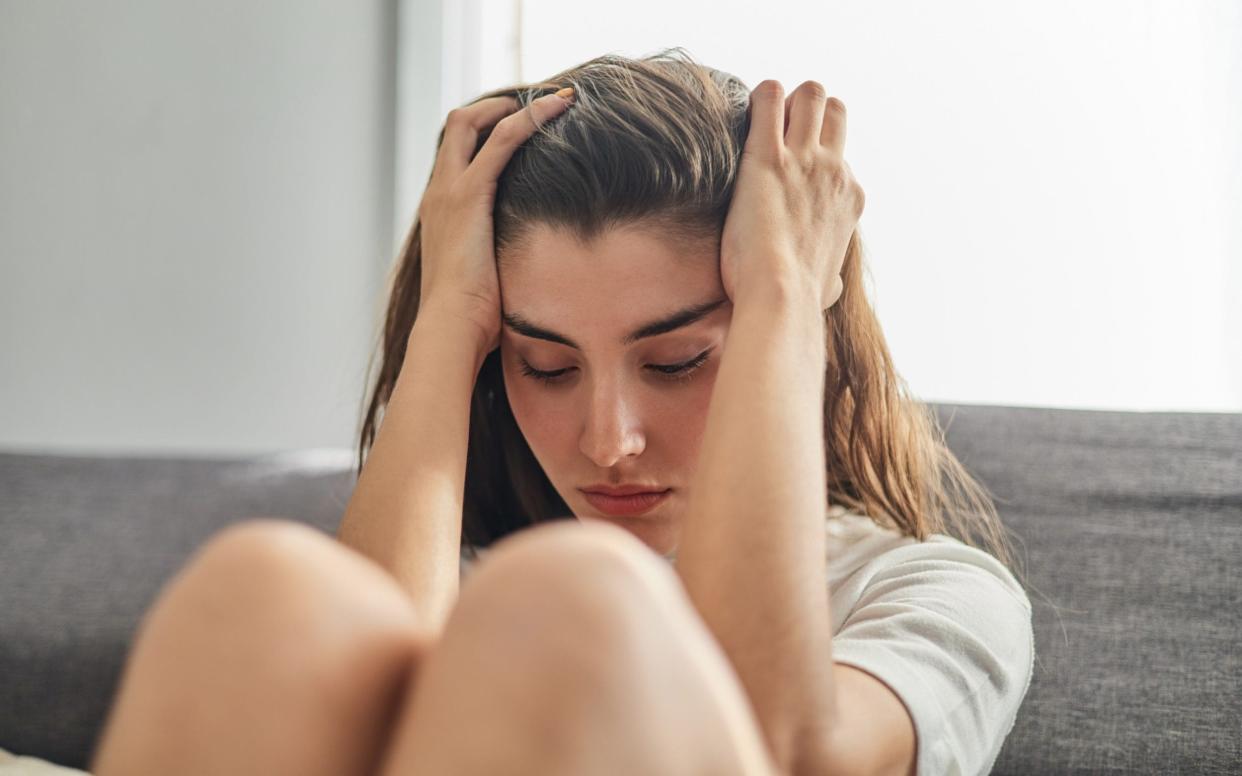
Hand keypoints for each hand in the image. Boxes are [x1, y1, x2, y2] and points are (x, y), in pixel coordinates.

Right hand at [415, 89, 574, 352]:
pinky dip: (530, 118)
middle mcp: (438, 194)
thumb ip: (498, 267)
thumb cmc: (470, 322)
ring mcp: (449, 191)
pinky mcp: (469, 195)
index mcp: (439, 214)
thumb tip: (531, 278)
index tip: (520, 127)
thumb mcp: (484, 284)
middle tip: (538, 102)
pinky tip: (559, 109)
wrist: (451, 330)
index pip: (457, 155)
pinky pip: (502, 140)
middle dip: (496, 106)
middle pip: (457, 125)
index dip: (485, 133)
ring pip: (474, 122)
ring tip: (557, 99)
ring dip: (516, 104)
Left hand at [719, 79, 864, 311]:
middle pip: (833, 111)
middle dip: (807, 109)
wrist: (781, 297)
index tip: (787, 164)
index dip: (812, 153)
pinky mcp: (769, 156)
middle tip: (775, 131)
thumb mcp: (829, 287)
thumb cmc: (798, 299)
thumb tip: (831, 286)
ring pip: (810, 94)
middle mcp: (834, 171)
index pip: (839, 153)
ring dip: (785, 99)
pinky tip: (740, 111)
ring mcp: (805, 159)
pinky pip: (770, 98)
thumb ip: (831, 277)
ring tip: (758, 120)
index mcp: (849, 197)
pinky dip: (758, 96)